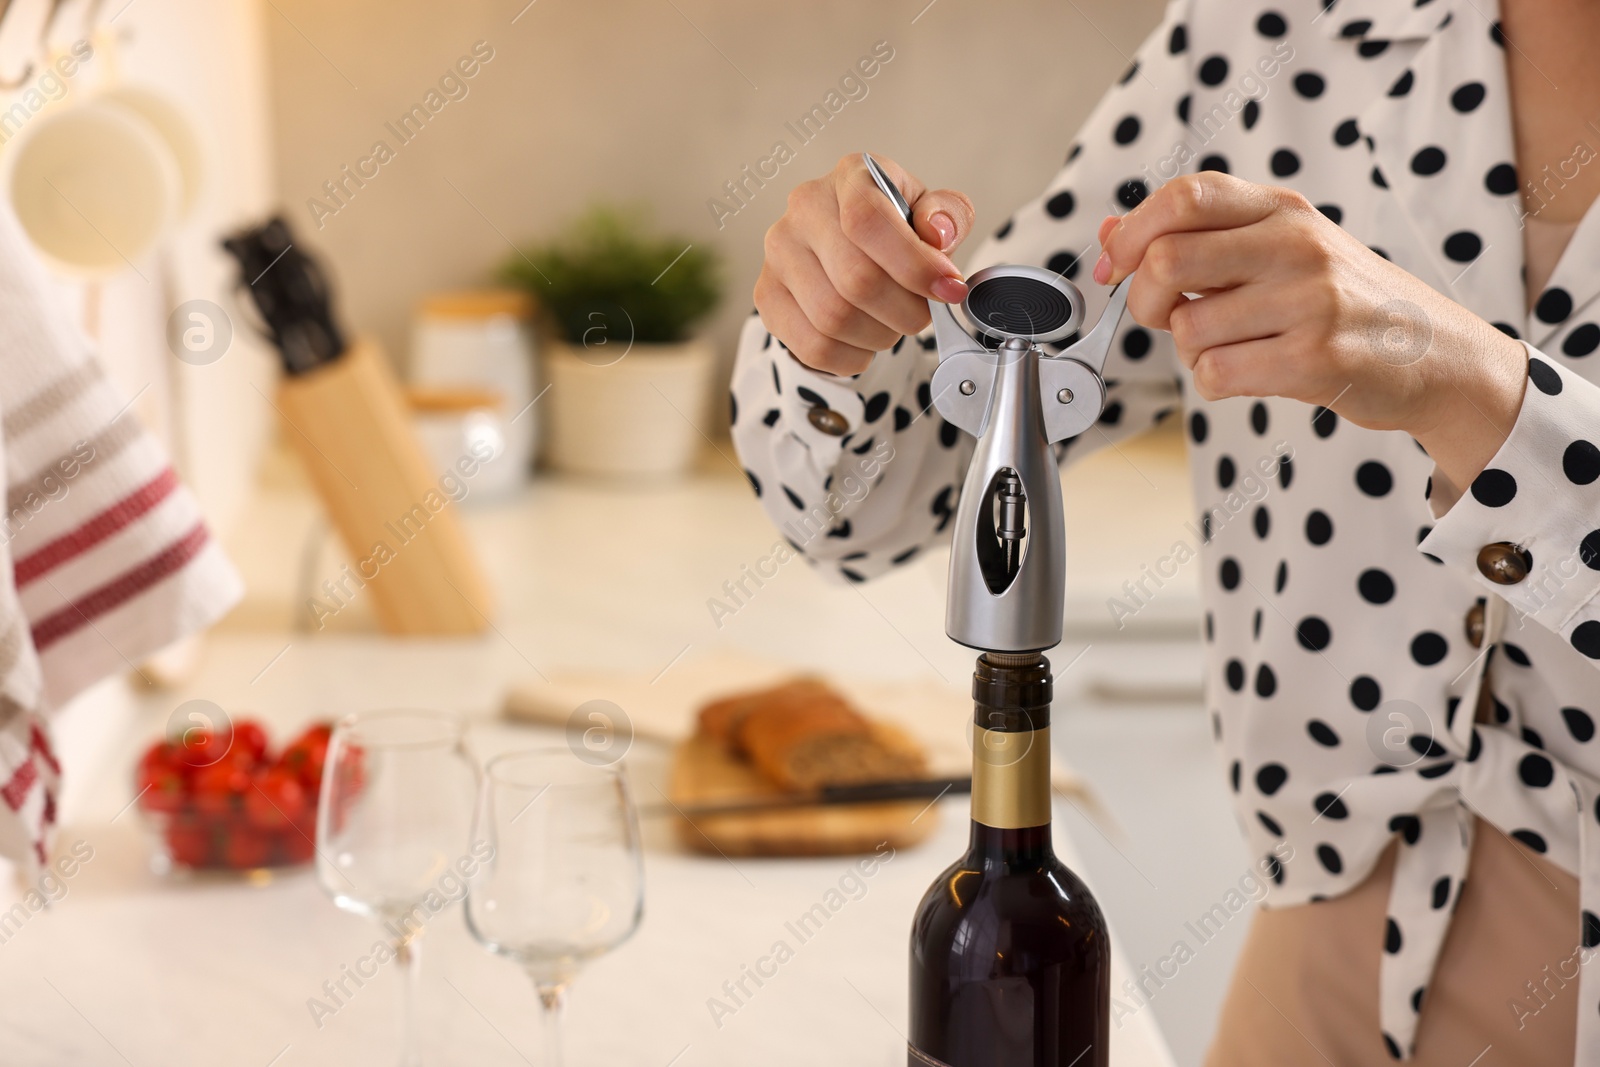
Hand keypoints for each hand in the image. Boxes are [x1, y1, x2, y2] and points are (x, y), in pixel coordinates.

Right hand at [755, 153, 973, 375]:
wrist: (849, 249)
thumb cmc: (893, 230)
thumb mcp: (930, 213)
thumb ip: (947, 216)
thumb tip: (936, 233)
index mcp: (850, 177)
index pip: (867, 220)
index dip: (913, 264)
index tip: (948, 289)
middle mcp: (804, 209)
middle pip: (856, 279)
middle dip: (904, 310)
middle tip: (921, 314)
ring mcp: (779, 253)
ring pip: (833, 318)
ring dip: (879, 335)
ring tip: (891, 324)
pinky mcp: (768, 295)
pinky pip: (812, 345)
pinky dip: (850, 356)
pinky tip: (864, 341)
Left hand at [1094, 173, 1527, 491]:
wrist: (1437, 355)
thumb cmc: (1346, 302)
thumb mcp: (1280, 251)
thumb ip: (1199, 239)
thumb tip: (1111, 233)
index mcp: (1283, 210)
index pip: (1186, 196)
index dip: (1132, 233)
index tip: (1115, 267)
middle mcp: (1297, 245)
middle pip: (1168, 260)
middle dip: (1146, 301)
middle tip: (1168, 317)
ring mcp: (1309, 301)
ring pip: (1189, 329)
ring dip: (1192, 351)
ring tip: (1234, 347)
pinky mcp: (1315, 359)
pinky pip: (1217, 374)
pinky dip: (1216, 382)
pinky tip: (1252, 372)